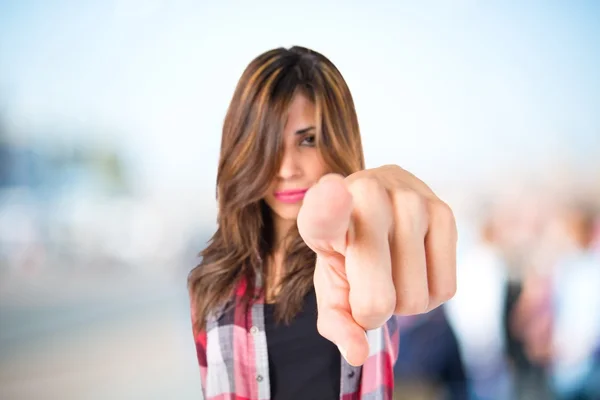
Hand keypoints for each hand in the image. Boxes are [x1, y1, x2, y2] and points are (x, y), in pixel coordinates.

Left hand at [297, 165, 456, 365]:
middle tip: (367, 284)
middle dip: (372, 311)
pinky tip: (415, 266)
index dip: (329, 208)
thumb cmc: (348, 250)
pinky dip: (429, 294)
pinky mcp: (445, 211)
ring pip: (414, 298)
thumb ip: (337, 322)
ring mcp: (410, 200)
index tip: (333, 195)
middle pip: (378, 299)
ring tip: (392, 269)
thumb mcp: (331, 284)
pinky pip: (444, 289)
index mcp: (322, 212)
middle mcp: (367, 195)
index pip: (325, 212)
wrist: (378, 205)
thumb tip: (359, 353)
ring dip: (403, 301)